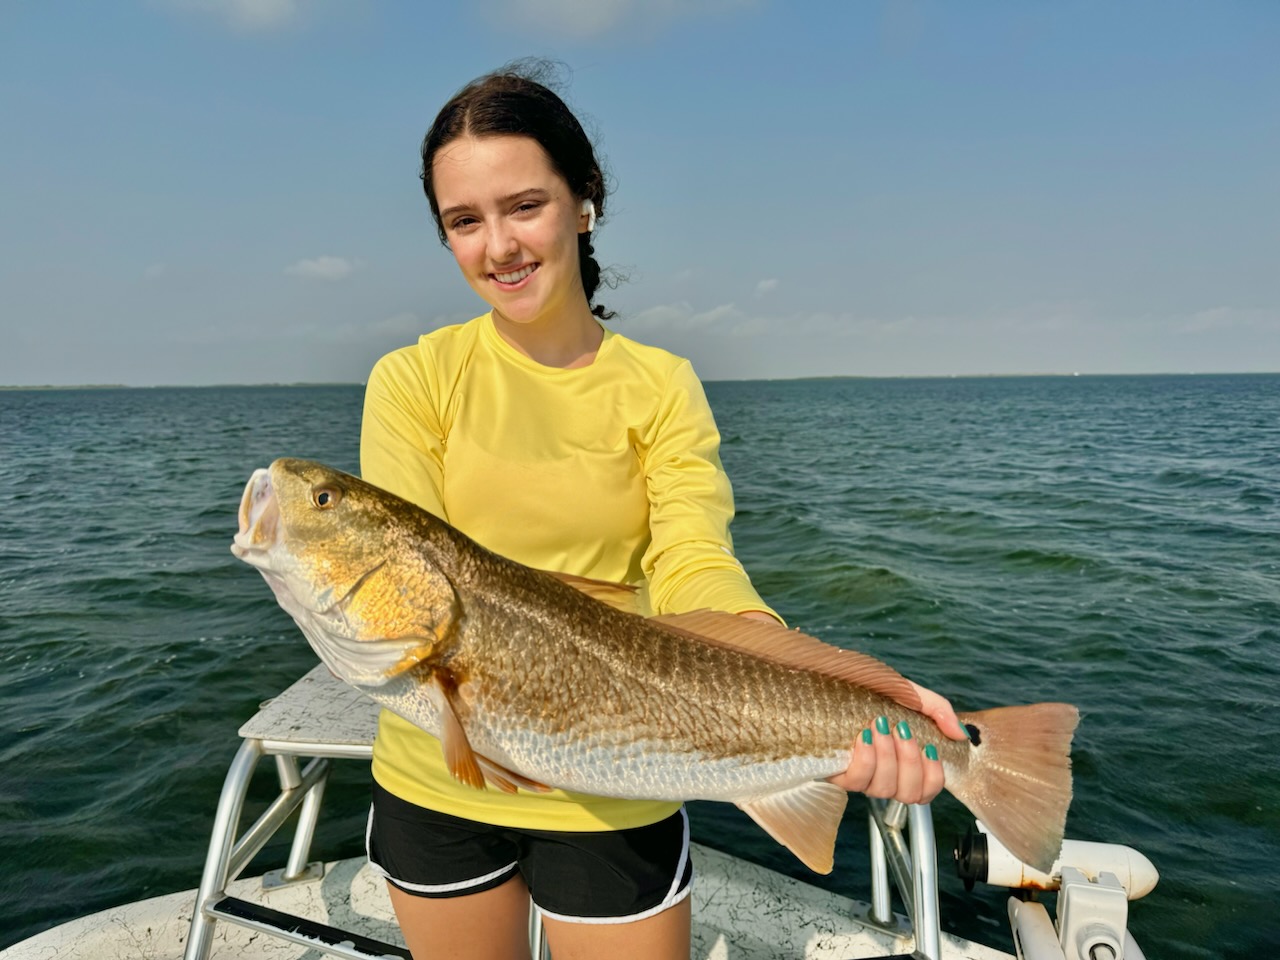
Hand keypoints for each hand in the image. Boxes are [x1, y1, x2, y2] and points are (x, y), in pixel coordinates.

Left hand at [827, 683, 966, 804]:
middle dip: (910, 761)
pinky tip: (864, 736)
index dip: (934, 776)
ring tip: (880, 726)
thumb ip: (938, 711)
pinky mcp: (836, 772)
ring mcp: (860, 775)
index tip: (929, 747)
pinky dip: (865, 759)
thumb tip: (960, 734)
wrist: (831, 678)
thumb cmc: (871, 690)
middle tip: (902, 730)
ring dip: (887, 757)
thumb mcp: (909, 694)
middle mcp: (884, 774)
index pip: (928, 790)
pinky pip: (856, 781)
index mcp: (903, 761)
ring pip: (884, 789)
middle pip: (909, 793)